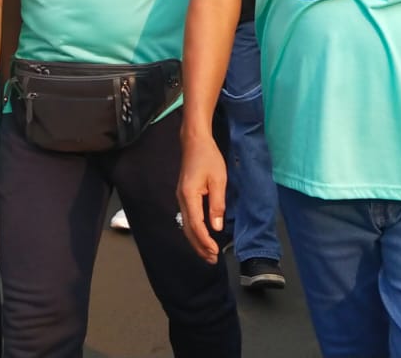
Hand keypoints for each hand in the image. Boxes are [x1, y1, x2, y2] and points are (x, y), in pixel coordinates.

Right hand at [177, 130, 227, 263]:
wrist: (194, 141)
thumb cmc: (209, 157)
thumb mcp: (218, 179)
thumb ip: (217, 204)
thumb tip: (217, 227)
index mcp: (189, 196)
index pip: (196, 226)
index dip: (205, 241)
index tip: (215, 252)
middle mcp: (181, 200)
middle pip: (188, 230)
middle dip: (199, 247)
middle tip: (212, 259)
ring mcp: (181, 198)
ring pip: (186, 226)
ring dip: (196, 241)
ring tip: (208, 253)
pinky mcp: (184, 195)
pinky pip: (187, 219)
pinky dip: (194, 231)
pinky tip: (202, 236)